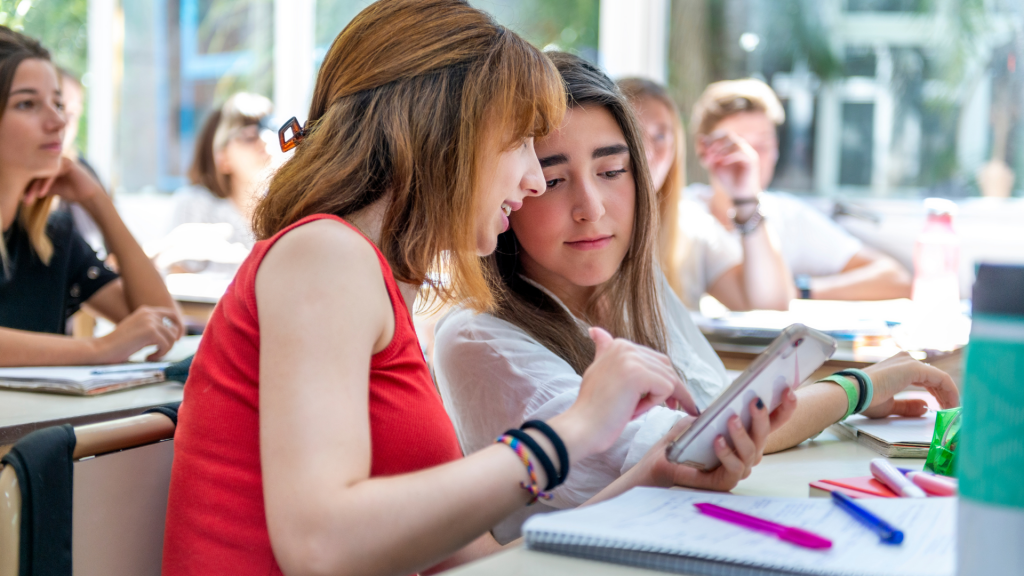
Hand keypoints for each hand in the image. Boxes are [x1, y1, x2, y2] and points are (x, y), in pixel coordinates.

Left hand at [22, 156, 103, 205]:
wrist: (89, 196)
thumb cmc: (72, 192)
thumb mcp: (51, 189)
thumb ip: (39, 187)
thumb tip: (21, 193)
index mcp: (49, 163)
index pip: (33, 172)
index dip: (26, 185)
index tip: (21, 197)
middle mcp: (54, 159)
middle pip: (36, 171)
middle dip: (29, 187)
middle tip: (24, 200)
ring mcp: (61, 160)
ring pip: (43, 172)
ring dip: (35, 187)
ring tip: (30, 199)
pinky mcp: (67, 163)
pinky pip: (52, 172)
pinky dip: (46, 184)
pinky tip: (42, 193)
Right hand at [92, 306, 182, 362]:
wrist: (102, 349)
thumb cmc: (119, 345)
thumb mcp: (139, 331)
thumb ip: (154, 329)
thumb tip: (175, 334)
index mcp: (146, 310)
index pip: (172, 314)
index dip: (177, 328)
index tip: (174, 341)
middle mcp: (149, 312)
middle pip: (174, 329)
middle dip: (170, 343)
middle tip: (158, 352)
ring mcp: (150, 321)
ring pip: (172, 338)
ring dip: (164, 351)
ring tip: (151, 356)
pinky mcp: (150, 331)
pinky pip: (166, 345)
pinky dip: (160, 354)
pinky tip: (147, 358)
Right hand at [552, 327, 698, 461]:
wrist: (582, 427)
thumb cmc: (592, 407)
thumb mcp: (598, 371)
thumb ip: (604, 351)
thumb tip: (596, 331)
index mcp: (619, 345)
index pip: (656, 360)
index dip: (661, 380)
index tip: (666, 398)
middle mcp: (626, 347)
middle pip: (666, 367)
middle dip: (672, 389)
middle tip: (671, 408)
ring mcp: (631, 359)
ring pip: (669, 379)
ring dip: (659, 399)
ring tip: (634, 410)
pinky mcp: (638, 374)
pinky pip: (666, 389)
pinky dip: (654, 404)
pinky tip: (632, 411)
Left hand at [637, 392, 797, 491]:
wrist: (661, 460)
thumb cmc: (685, 438)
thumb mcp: (705, 417)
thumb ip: (722, 408)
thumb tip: (738, 394)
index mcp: (748, 435)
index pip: (773, 422)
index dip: (784, 408)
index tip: (788, 390)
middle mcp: (749, 452)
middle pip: (763, 435)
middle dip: (762, 417)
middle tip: (756, 400)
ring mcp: (740, 468)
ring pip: (751, 451)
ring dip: (742, 434)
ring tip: (731, 418)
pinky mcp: (727, 481)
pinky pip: (734, 468)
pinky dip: (726, 453)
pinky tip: (717, 440)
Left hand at [698, 131, 760, 203]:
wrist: (739, 195)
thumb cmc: (728, 180)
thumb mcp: (713, 166)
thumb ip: (706, 153)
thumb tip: (699, 137)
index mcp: (731, 146)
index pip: (721, 134)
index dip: (710, 139)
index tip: (703, 150)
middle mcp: (740, 146)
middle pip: (727, 134)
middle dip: (715, 142)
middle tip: (709, 153)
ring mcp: (747, 152)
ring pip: (734, 141)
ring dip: (722, 149)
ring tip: (715, 159)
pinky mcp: (751, 160)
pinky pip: (741, 151)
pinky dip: (730, 155)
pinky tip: (723, 162)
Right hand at [860, 351, 959, 417]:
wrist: (854, 393)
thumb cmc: (865, 399)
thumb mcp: (890, 405)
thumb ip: (908, 405)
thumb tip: (925, 407)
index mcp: (897, 367)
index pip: (924, 378)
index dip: (936, 394)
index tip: (942, 409)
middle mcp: (905, 360)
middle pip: (934, 378)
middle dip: (945, 395)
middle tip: (951, 411)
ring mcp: (910, 362)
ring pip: (940, 378)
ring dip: (949, 395)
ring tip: (953, 411)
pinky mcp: (915, 368)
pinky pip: (941, 379)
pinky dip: (950, 392)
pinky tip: (952, 405)